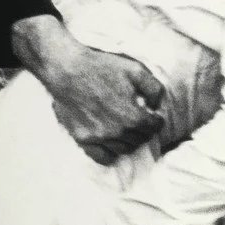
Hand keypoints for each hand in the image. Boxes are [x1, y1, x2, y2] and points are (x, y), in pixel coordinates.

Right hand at [11, 16, 164, 164]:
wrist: (67, 69)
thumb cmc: (101, 67)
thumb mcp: (135, 69)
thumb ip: (154, 88)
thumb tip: (158, 105)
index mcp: (133, 116)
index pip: (155, 127)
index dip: (157, 120)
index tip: (154, 116)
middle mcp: (118, 132)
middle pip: (140, 139)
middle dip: (143, 130)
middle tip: (139, 121)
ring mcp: (100, 138)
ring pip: (124, 149)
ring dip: (129, 141)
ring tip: (125, 129)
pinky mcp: (83, 139)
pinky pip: (102, 157)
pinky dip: (110, 153)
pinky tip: (111, 143)